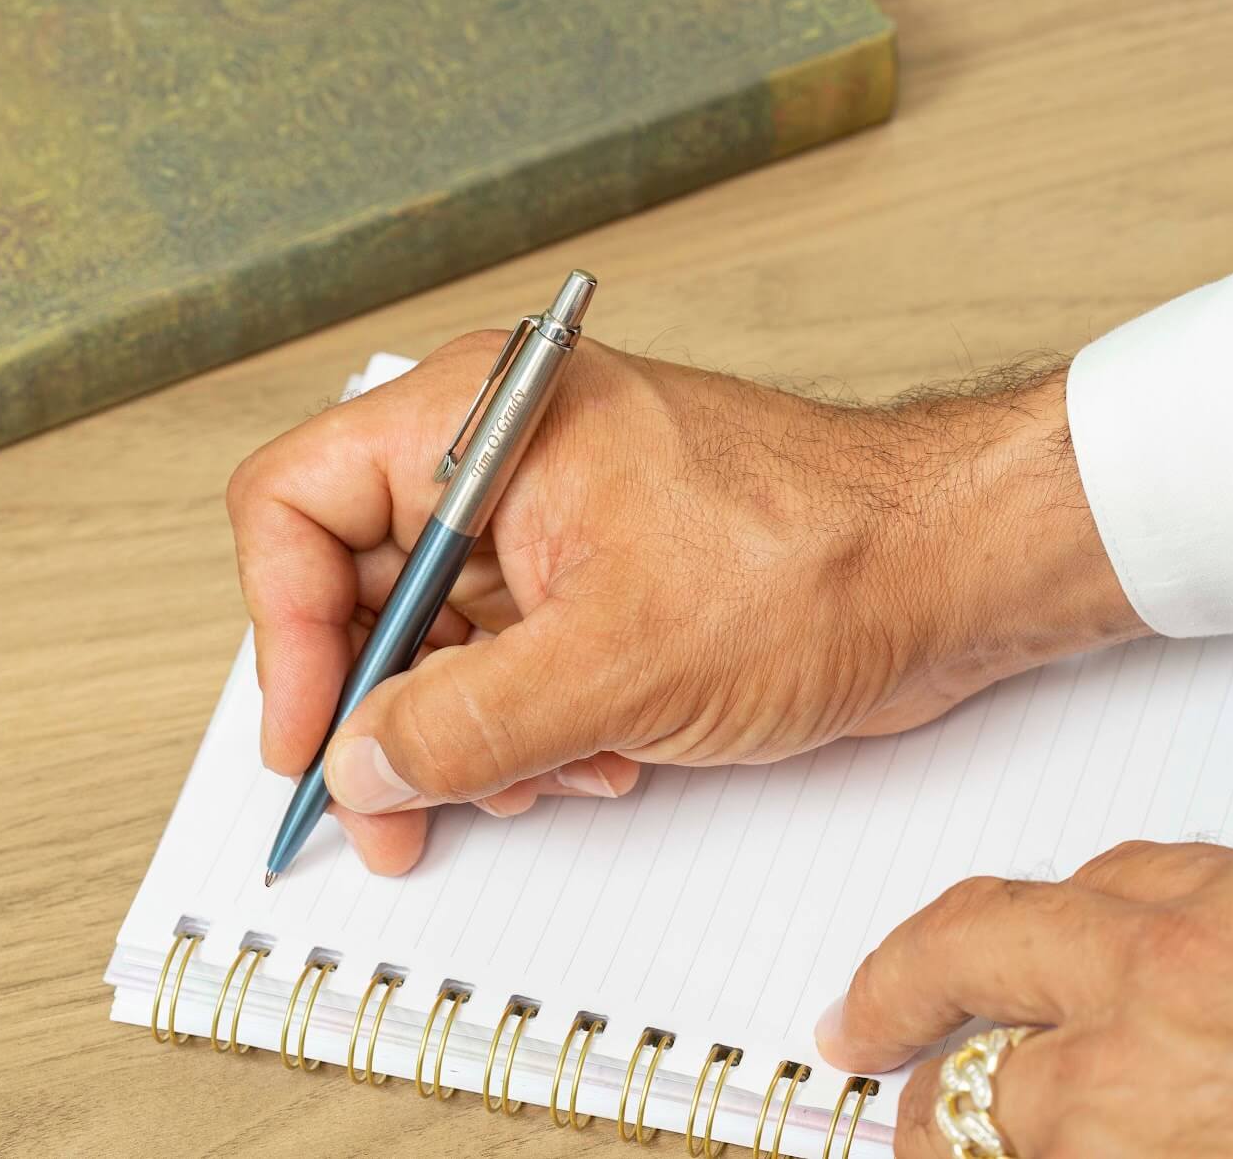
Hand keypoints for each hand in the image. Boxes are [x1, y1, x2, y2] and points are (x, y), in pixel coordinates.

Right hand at [227, 331, 1141, 872]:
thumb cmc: (819, 559)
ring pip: (431, 644)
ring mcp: (544, 519)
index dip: (282, 632)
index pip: (296, 504)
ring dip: (468, 735)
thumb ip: (462, 725)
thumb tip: (359, 767)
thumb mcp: (616, 664)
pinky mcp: (590, 577)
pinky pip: (504, 664)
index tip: (307, 739)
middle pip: (355, 588)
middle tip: (388, 812)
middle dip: (382, 712)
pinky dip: (527, 729)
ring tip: (538, 778)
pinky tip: (596, 759)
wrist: (950, 573)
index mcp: (478, 421)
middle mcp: (495, 457)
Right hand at [815, 841, 1232, 1157]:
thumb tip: (1007, 1138)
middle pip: (970, 944)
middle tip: (862, 1023)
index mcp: (1127, 1100)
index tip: (922, 1146)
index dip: (927, 1136)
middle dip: (895, 987)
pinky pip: (1182, 869)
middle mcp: (1163, 986)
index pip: (966, 1107)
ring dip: (1016, 931)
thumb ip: (1080, 1151)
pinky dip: (1135, 905)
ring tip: (986, 965)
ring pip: (1070, 885)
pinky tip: (1126, 935)